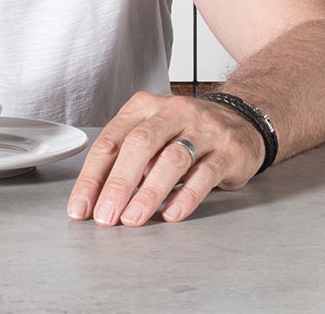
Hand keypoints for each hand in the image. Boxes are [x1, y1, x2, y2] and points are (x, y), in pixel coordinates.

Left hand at [66, 91, 264, 225]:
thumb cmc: (188, 132)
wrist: (243, 120)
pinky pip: (205, 174)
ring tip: (133, 218)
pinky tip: (172, 213)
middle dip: (118, 184)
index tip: (81, 207)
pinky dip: (186, 196)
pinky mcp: (228, 150)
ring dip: (149, 193)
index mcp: (145, 107)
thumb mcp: (154, 134)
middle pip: (139, 145)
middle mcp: (173, 113)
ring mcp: (204, 129)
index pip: (111, 141)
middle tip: (106, 215)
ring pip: (172, 159)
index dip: (93, 177)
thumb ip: (128, 159)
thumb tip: (98, 199)